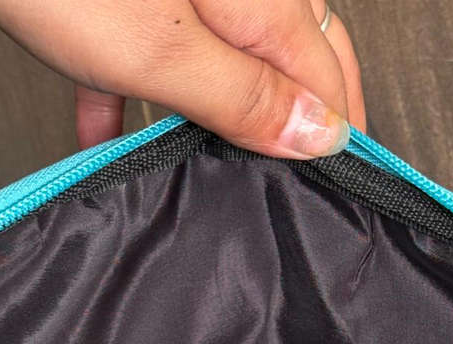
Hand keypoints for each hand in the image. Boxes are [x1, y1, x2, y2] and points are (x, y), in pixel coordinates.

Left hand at [0, 0, 365, 155]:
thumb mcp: (158, 52)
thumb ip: (242, 97)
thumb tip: (319, 135)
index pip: (330, 78)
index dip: (340, 136)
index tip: (338, 187)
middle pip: (293, 58)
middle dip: (297, 120)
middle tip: (299, 179)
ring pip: (228, 56)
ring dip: (224, 114)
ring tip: (221, 170)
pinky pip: (156, 47)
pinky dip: (141, 96)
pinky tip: (111, 137)